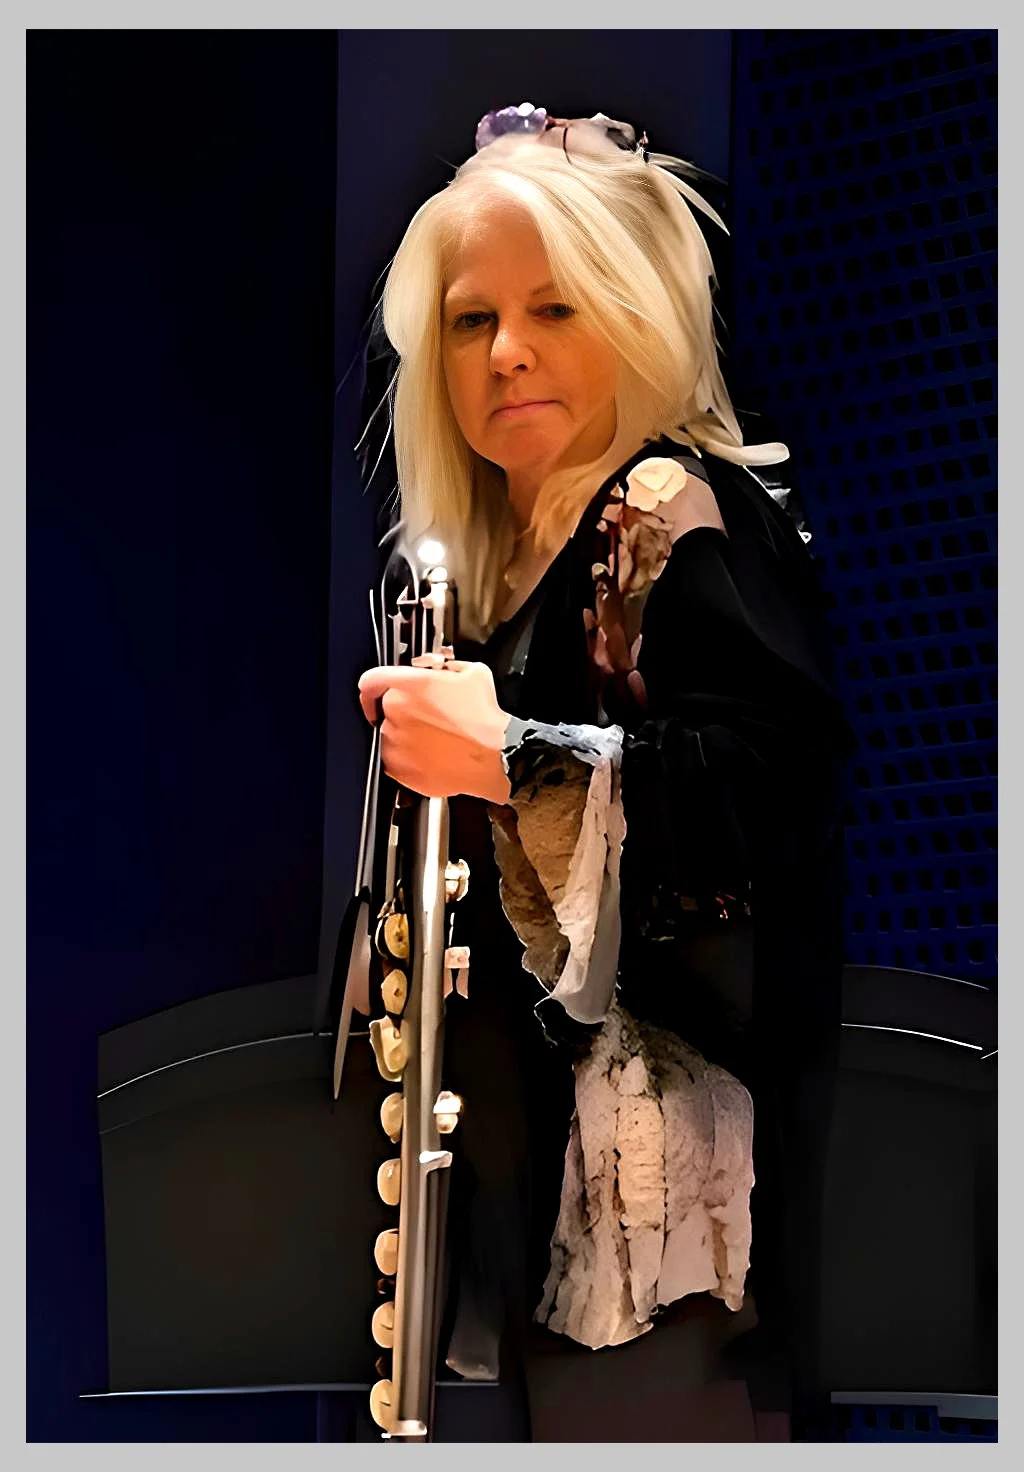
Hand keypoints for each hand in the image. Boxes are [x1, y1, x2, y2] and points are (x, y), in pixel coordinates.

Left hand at [357, 660, 512, 804]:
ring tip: (437, 739)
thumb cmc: (485, 721)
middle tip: (432, 717)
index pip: (371, 680)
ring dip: (407, 734)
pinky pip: (395, 759)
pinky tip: (434, 755)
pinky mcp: (398, 769)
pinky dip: (410, 757)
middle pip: (387, 708)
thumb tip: (434, 667)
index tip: (375, 693)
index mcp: (408, 686)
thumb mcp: (474, 673)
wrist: (496, 760)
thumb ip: (446, 664)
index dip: (373, 686)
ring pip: (391, 734)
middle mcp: (396, 714)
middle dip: (406, 710)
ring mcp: (395, 743)